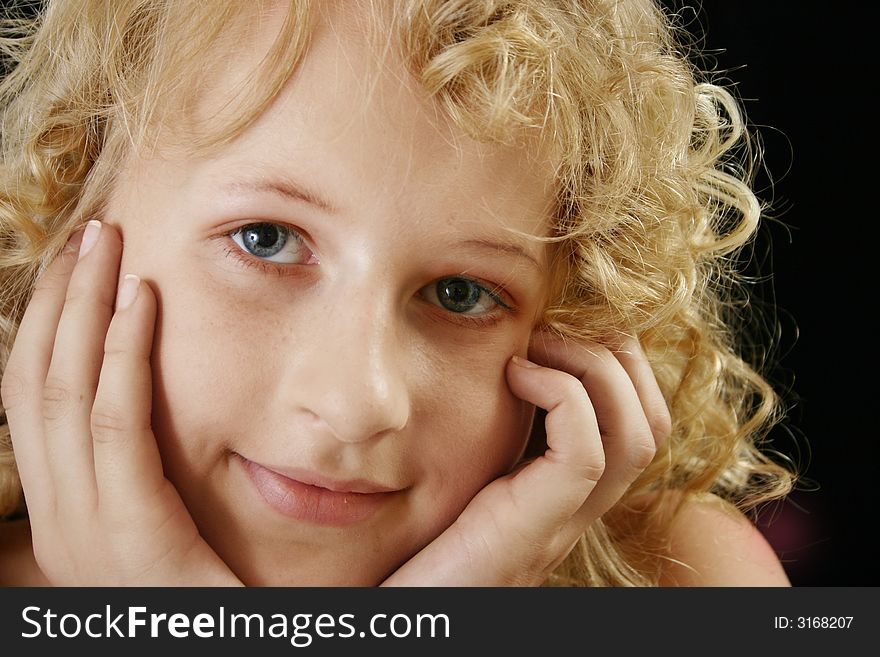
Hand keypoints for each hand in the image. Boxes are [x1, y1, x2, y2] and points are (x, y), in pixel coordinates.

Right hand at [0, 221, 239, 585]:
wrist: (221, 652)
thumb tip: (123, 417)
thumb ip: (129, 478)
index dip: (44, 324)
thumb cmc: (201, 597)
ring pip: (62, 391)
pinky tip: (144, 301)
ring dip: (83, 306)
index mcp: (59, 512)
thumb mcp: (151, 531)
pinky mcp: (131, 533)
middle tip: (91, 233)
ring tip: (107, 242)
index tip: (74, 265)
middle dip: (58, 299)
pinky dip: (122, 356)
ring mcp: (85, 528)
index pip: (28, 399)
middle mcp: (56, 516)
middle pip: (33, 381)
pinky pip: (116, 425)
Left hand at [381, 332, 670, 585]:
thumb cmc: (415, 545)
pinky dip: (563, 395)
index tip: (566, 324)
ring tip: (540, 343)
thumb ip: (491, 432)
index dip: (621, 361)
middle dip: (620, 354)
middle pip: (653, 422)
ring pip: (636, 434)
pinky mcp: (533, 528)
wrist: (401, 615)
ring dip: (596, 366)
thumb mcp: (463, 472)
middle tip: (560, 324)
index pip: (641, 422)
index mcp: (564, 494)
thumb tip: (499, 356)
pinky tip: (516, 374)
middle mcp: (577, 509)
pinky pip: (585, 452)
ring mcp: (561, 522)